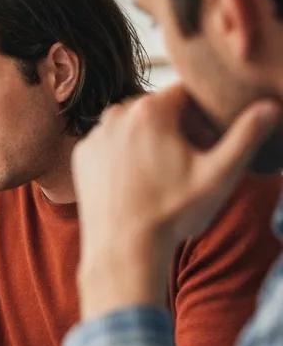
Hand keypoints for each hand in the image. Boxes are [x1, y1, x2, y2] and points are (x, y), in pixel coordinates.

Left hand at [73, 85, 280, 318]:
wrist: (122, 250)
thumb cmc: (172, 214)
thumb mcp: (219, 175)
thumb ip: (247, 136)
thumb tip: (270, 107)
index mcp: (150, 110)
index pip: (187, 94)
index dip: (203, 116)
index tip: (208, 143)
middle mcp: (115, 115)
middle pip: (158, 109)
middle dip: (177, 127)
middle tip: (188, 162)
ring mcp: (94, 135)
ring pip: (132, 126)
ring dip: (150, 140)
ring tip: (163, 175)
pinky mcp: (82, 156)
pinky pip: (110, 144)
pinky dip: (124, 155)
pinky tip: (137, 182)